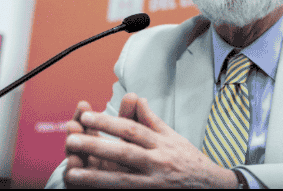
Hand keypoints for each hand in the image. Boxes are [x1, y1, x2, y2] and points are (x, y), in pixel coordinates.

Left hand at [64, 97, 238, 188]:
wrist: (211, 186)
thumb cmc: (189, 160)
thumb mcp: (173, 137)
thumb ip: (151, 121)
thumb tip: (137, 99)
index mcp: (161, 143)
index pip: (132, 130)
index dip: (109, 123)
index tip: (86, 116)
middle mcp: (157, 162)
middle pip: (124, 153)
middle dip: (96, 146)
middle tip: (71, 139)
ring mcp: (154, 183)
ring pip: (121, 180)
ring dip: (94, 177)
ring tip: (70, 172)